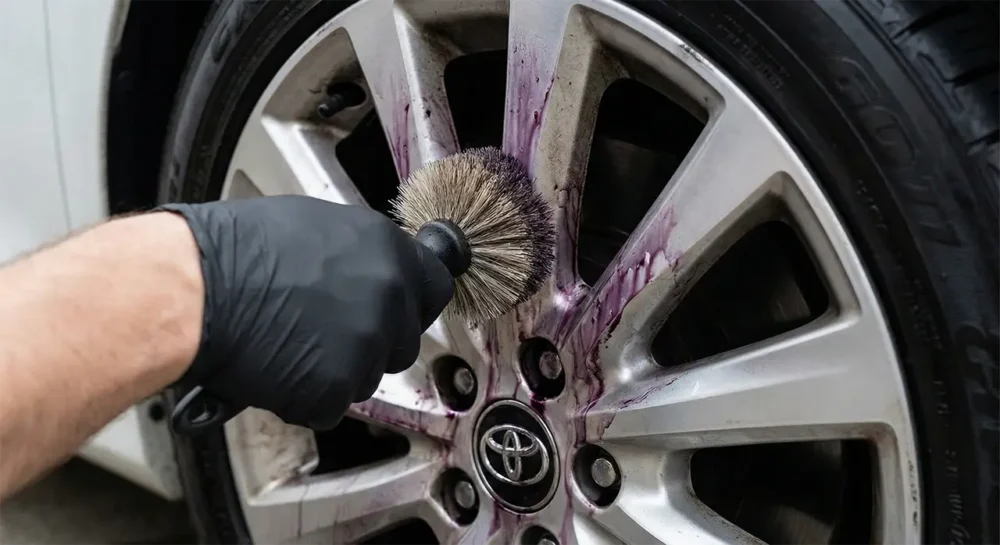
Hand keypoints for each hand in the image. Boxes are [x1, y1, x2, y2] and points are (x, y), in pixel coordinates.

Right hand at [160, 196, 452, 429]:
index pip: (435, 286)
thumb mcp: (313, 224)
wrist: (194, 290)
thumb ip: (357, 252)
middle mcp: (387, 299)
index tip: (400, 309)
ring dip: (337, 370)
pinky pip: (331, 404)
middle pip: (402, 340)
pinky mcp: (335, 388)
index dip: (412, 302)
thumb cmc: (233, 251)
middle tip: (326, 331)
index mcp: (386, 252)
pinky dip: (306, 397)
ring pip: (367, 375)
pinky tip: (278, 369)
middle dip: (371, 341)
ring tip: (291, 345)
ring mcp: (364, 347)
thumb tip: (367, 265)